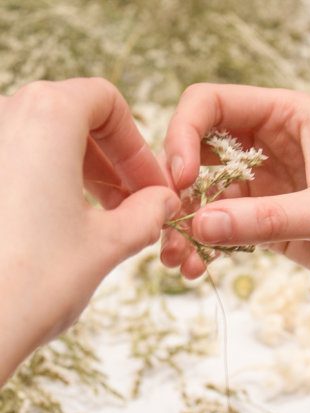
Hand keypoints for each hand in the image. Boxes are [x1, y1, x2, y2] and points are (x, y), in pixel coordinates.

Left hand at [0, 78, 179, 383]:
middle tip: (135, 203)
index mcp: (46, 116)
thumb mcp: (108, 243)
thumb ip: (147, 214)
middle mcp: (4, 117)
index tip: (151, 183)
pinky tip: (64, 224)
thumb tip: (162, 203)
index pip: (105, 102)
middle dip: (113, 161)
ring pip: (44, 141)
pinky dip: (49, 183)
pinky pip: (17, 163)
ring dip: (83, 173)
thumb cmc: (34, 282)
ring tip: (104, 217)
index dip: (137, 144)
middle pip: (74, 119)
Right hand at [161, 83, 309, 310]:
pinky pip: (223, 228)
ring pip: (206, 196)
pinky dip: (205, 246)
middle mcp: (270, 146)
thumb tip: (200, 225)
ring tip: (175, 260)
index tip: (177, 179)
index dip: (183, 134)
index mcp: (288, 117)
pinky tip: (196, 268)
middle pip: (198, 153)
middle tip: (164, 228)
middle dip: (176, 189)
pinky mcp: (267, 222)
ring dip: (185, 225)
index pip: (212, 105)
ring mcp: (266, 186)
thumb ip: (269, 219)